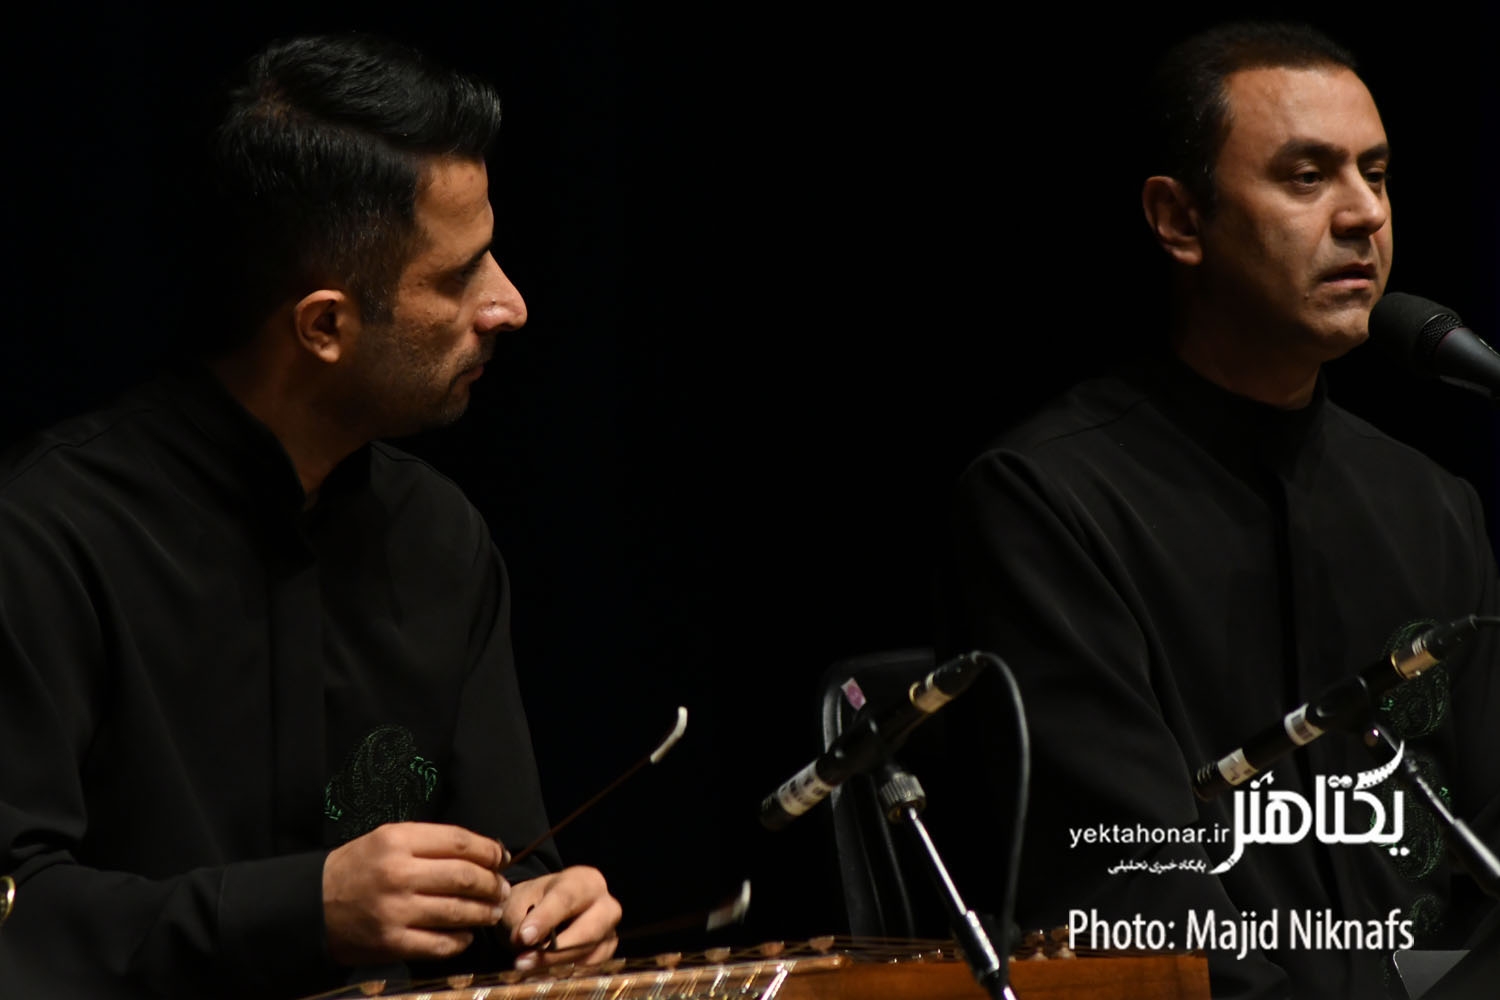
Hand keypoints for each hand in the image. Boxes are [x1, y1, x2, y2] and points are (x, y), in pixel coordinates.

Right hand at [322, 822, 511, 965]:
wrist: (312, 904)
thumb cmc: (359, 867)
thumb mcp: (388, 839)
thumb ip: (432, 843)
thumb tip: (486, 852)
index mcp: (398, 840)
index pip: (460, 843)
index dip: (489, 851)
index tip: (501, 858)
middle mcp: (398, 873)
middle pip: (465, 877)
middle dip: (492, 884)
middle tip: (502, 889)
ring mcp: (395, 911)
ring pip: (458, 911)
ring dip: (483, 912)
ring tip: (492, 911)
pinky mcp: (392, 942)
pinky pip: (440, 944)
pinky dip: (460, 940)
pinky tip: (466, 934)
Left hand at [502, 865, 620, 971]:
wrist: (544, 910)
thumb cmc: (534, 902)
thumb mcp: (519, 902)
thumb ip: (521, 918)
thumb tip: (524, 939)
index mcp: (584, 881)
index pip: (567, 899)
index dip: (545, 919)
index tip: (524, 937)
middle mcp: (605, 904)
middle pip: (588, 930)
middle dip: (555, 950)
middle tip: (523, 961)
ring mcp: (609, 930)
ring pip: (589, 953)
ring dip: (556, 964)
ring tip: (527, 966)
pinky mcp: (606, 952)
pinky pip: (591, 967)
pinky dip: (566, 972)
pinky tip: (543, 972)